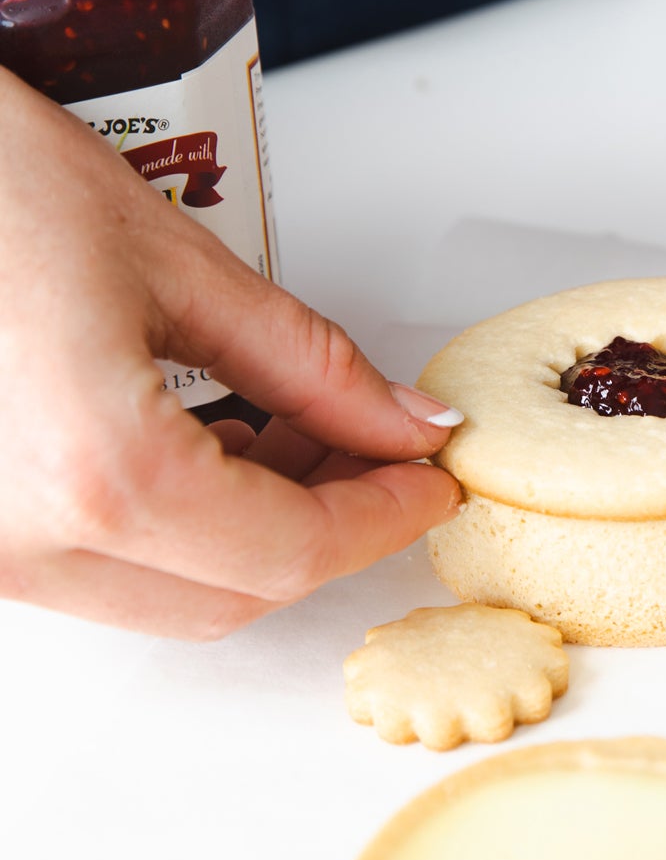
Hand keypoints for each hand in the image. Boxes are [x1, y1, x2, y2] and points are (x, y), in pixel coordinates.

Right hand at [0, 71, 459, 637]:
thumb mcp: (176, 264)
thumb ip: (311, 364)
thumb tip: (403, 422)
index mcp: (96, 475)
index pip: (288, 550)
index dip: (381, 517)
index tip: (431, 479)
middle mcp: (22, 544)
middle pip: (229, 594)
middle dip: (325, 527)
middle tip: (381, 447)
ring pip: (160, 593)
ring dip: (250, 530)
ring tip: (299, 431)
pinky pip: (90, 566)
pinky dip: (170, 525)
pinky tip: (209, 443)